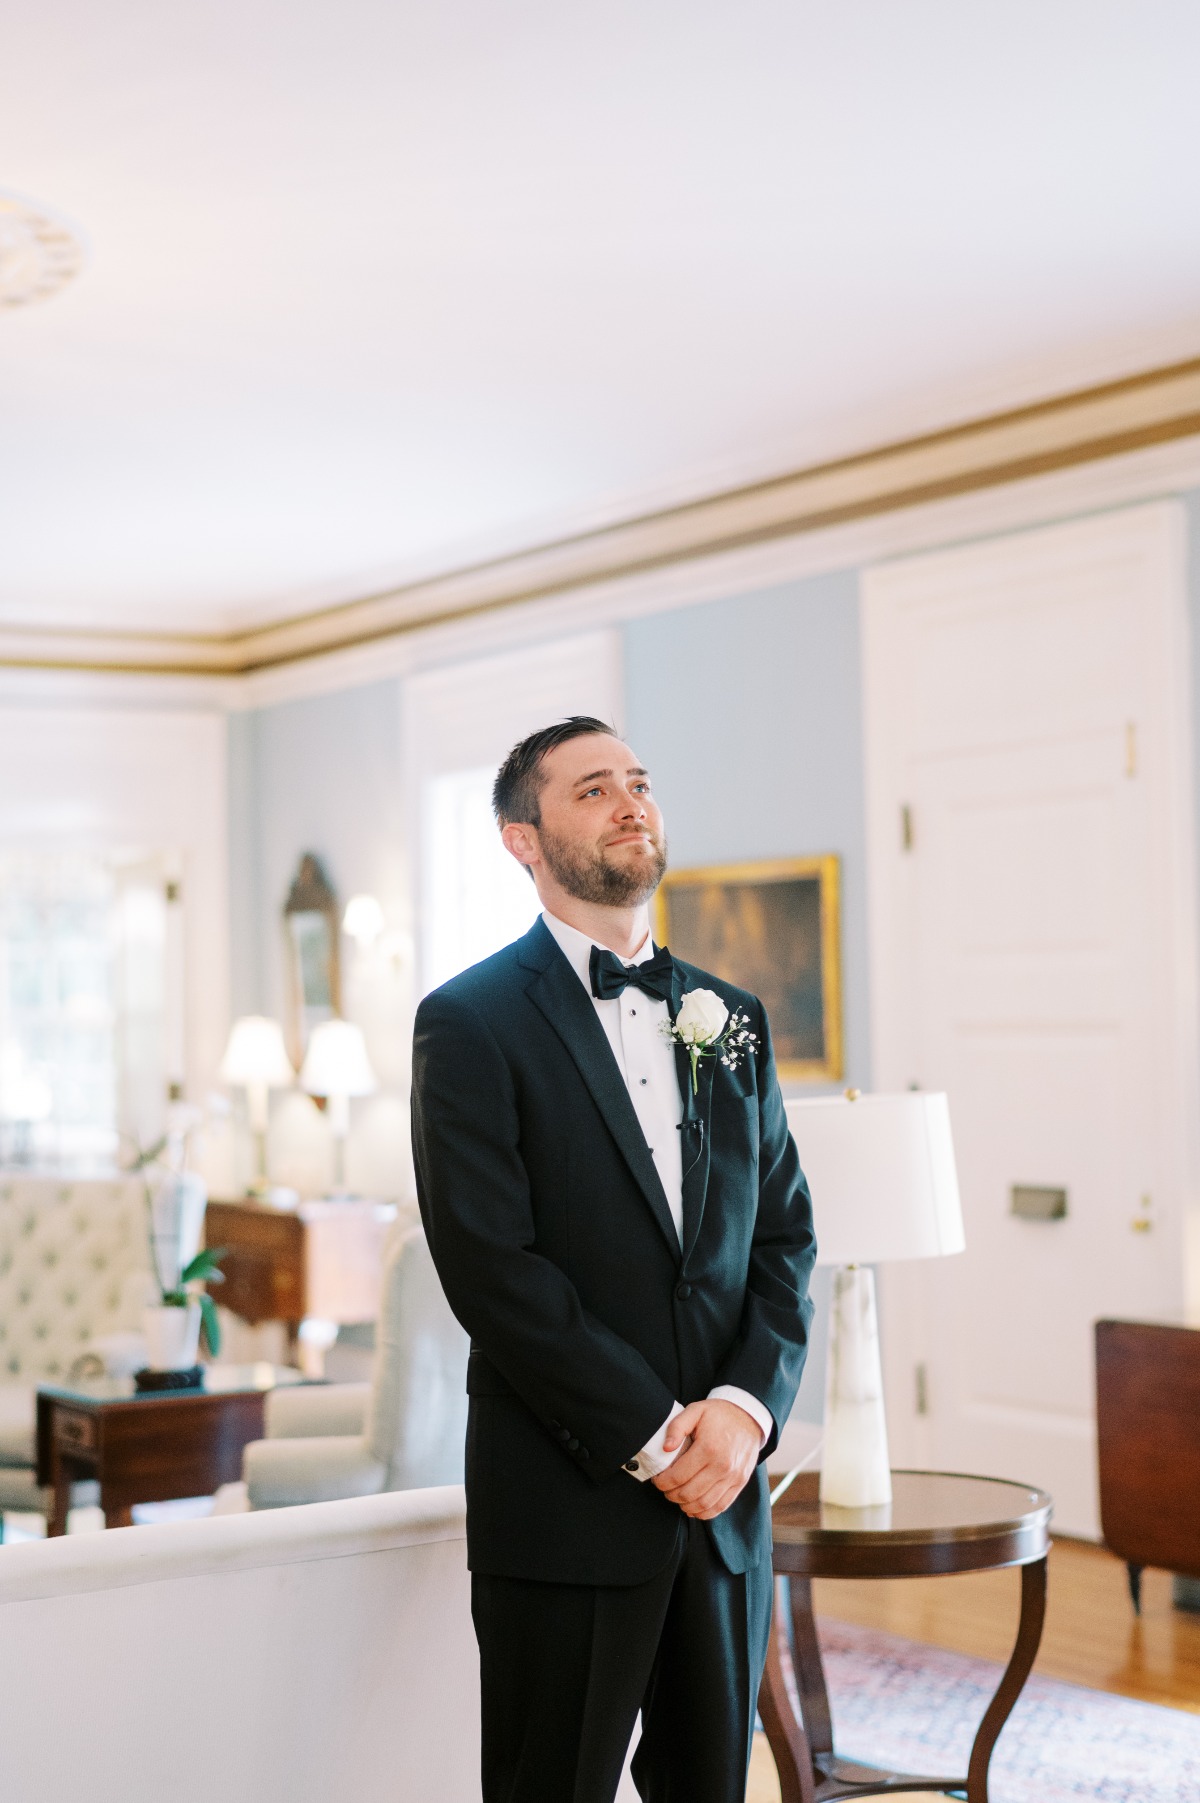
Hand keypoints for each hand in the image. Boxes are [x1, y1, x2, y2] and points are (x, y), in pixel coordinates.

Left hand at [651, 1398, 762, 1519]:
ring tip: (678, 1498)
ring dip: (686, 1506)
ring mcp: (733, 1477)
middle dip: (672, 1495)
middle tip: (666, 1490)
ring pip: (704, 1504)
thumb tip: (665, 1448)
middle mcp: (722, 1466)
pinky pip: (721, 1506)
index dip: (663, 1482)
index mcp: (708, 1448)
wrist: (749, 1417)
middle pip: (689, 1493)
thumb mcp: (695, 1410)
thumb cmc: (719, 1414)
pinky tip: (694, 1508)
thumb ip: (677, 1427)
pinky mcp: (740, 1483)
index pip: (678, 1476)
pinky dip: (705, 1513)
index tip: (658, 1480)